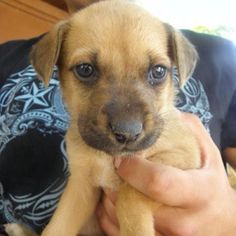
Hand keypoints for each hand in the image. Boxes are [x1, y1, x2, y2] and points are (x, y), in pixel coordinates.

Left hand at [96, 113, 235, 235]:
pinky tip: (112, 201)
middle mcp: (183, 221)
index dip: (133, 168)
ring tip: (112, 183)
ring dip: (109, 199)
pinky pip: (118, 233)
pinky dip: (108, 216)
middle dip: (115, 184)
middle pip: (133, 202)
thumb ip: (186, 128)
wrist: (221, 220)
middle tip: (111, 169)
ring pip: (120, 220)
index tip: (120, 158)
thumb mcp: (206, 152)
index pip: (158, 182)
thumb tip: (160, 110)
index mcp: (198, 192)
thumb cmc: (210, 181)